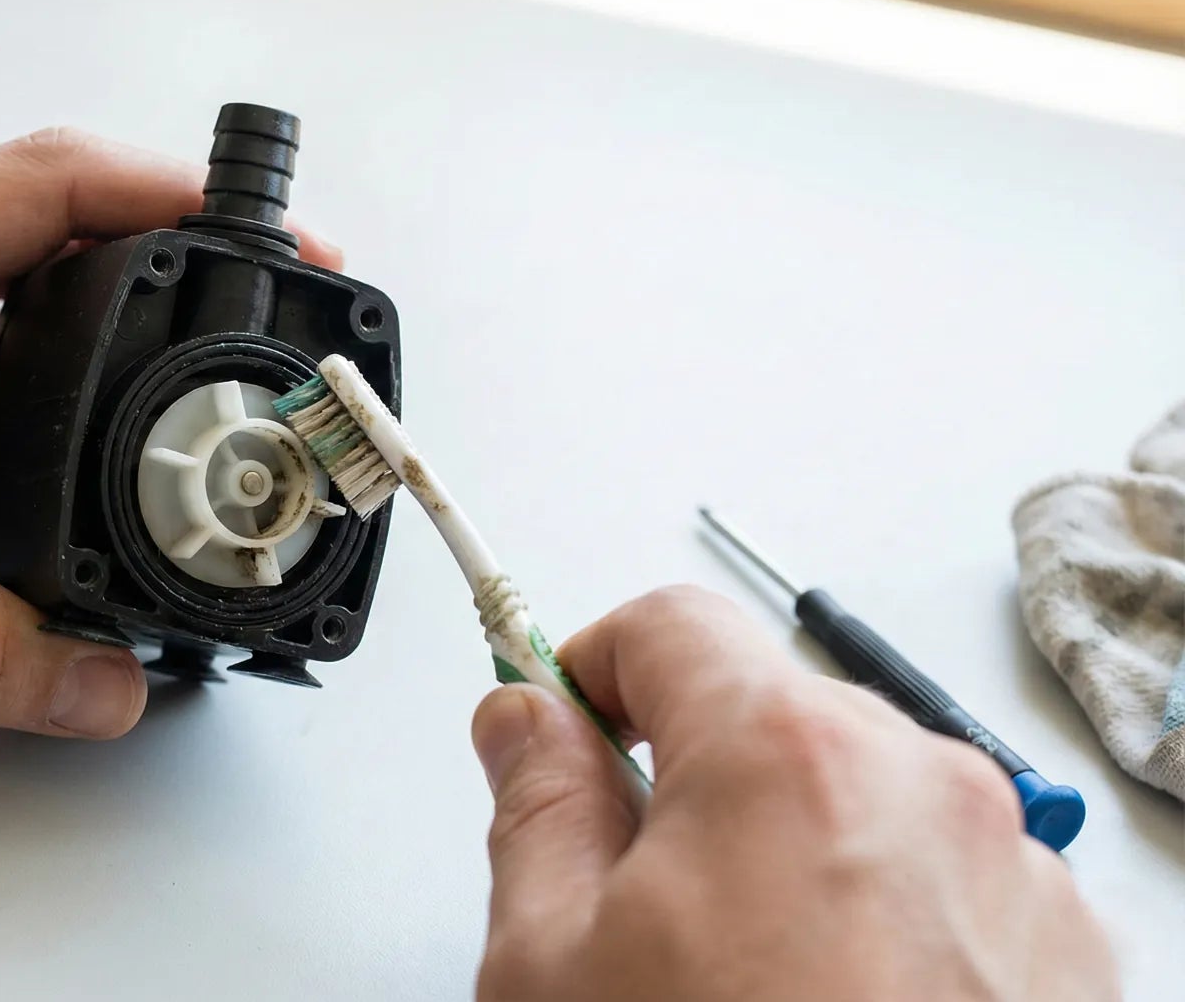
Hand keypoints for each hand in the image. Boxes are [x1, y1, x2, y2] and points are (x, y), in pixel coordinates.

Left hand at [0, 129, 339, 736]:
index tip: (268, 234)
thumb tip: (88, 679)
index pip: (47, 187)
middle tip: (256, 337)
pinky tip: (84, 503)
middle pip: (59, 256)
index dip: (173, 196)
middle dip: (170, 291)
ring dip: (109, 382)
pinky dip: (47, 454)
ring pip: (27, 344)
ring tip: (192, 423)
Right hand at [469, 586, 1114, 1000]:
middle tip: (631, 891)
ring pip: (865, 798)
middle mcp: (928, 787)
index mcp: (787, 757)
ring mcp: (1016, 876)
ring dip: (791, 848)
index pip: (671, 624)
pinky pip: (951, 881)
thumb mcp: (551, 966)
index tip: (561, 725)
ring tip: (740, 979)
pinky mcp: (1068, 958)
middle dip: (692, 776)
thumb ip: (534, 806)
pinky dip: (884, 916)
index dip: (591, 665)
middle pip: (773, 710)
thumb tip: (522, 722)